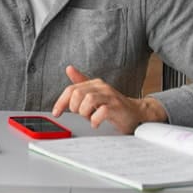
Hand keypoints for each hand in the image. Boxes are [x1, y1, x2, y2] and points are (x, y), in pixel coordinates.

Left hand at [52, 65, 166, 133]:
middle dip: (74, 107)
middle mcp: (102, 87)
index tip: (56, 113)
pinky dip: (95, 119)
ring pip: (88, 100)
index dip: (61, 102)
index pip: (71, 89)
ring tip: (89, 117)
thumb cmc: (113, 106)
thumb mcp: (95, 93)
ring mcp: (111, 97)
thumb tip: (69, 68)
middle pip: (77, 93)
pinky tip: (96, 123)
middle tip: (80, 114)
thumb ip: (81, 83)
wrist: (136, 114)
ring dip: (84, 112)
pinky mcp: (117, 108)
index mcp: (94, 84)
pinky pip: (101, 111)